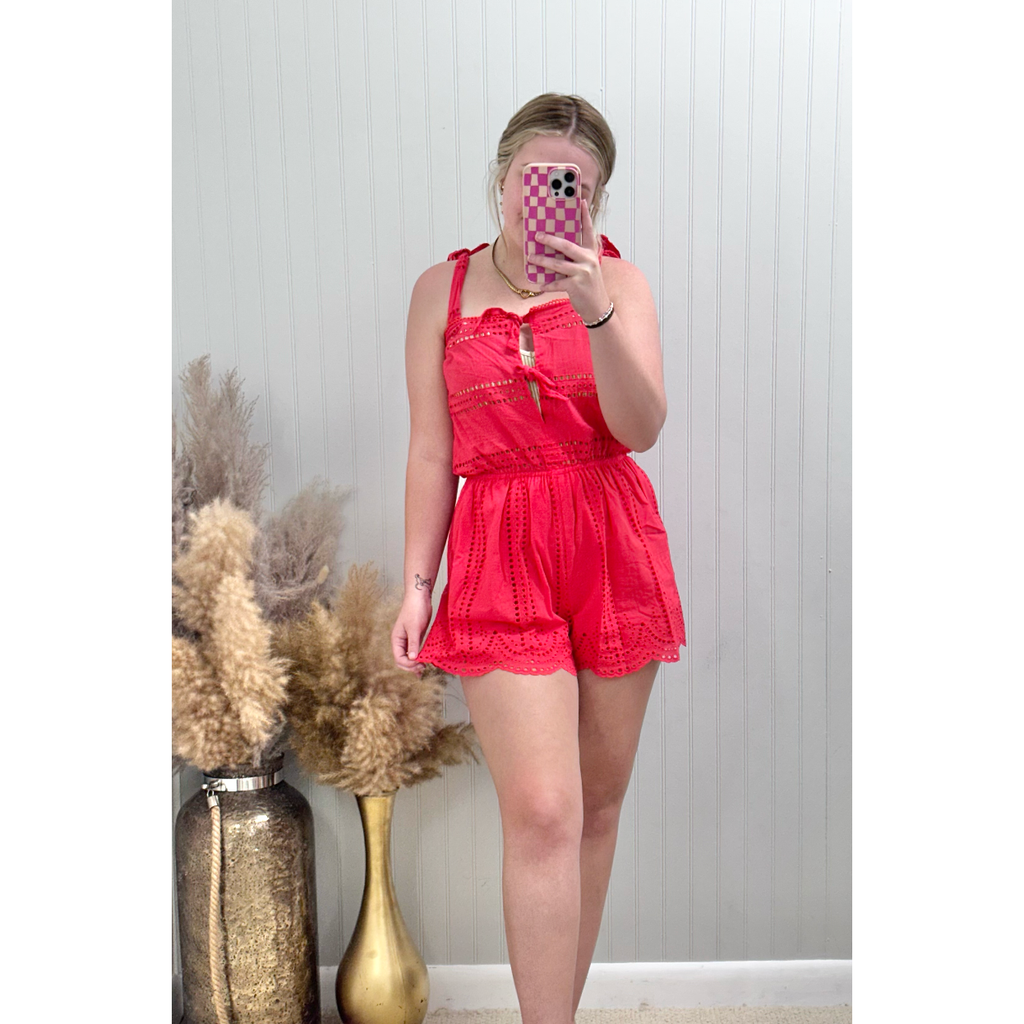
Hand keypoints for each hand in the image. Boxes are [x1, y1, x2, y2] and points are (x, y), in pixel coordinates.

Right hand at [391, 589, 432, 673]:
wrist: (420, 597)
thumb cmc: (415, 609)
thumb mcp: (414, 627)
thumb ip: (413, 643)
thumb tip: (413, 658)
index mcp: (396, 639)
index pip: (398, 658)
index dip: (408, 664)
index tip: (419, 663)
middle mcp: (401, 641)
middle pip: (402, 660)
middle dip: (411, 666)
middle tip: (422, 669)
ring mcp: (408, 640)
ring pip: (409, 657)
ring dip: (415, 664)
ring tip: (424, 669)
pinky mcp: (416, 637)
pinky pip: (416, 651)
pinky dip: (419, 658)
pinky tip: (425, 662)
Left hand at [529, 199, 610, 322]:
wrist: (598, 307)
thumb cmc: (589, 286)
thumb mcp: (587, 267)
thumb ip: (576, 257)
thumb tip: (555, 249)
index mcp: (591, 252)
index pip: (588, 230)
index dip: (585, 216)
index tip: (580, 201)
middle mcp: (588, 260)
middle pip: (567, 246)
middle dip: (550, 240)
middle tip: (537, 236)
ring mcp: (583, 273)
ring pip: (558, 264)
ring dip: (543, 261)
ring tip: (531, 258)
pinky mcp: (576, 286)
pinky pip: (557, 283)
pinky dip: (547, 284)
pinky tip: (539, 284)